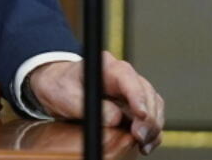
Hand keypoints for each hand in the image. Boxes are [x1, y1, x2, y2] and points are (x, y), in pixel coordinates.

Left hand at [29, 51, 163, 154]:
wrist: (57, 88)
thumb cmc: (61, 87)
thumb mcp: (67, 95)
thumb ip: (90, 106)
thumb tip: (116, 119)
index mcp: (106, 66)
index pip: (127, 77)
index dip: (137, 96)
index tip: (141, 114)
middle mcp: (124, 76)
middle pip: (146, 93)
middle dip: (147, 117)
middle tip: (139, 137)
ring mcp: (132, 90)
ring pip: (153, 106)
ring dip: (152, 127)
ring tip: (143, 144)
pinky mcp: (134, 106)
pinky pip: (151, 117)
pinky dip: (152, 132)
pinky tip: (145, 146)